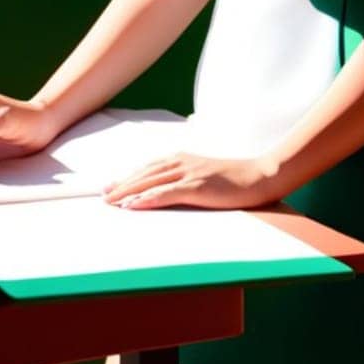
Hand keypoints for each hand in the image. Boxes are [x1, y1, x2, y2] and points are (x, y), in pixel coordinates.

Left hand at [102, 150, 282, 210]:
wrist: (260, 176)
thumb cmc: (235, 179)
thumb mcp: (206, 175)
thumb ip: (187, 179)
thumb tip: (170, 191)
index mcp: (183, 158)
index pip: (148, 167)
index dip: (128, 177)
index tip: (110, 187)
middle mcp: (182, 162)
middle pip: (145, 173)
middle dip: (122, 185)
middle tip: (103, 196)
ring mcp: (189, 173)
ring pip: (151, 182)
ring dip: (129, 192)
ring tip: (111, 202)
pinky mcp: (197, 186)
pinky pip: (167, 193)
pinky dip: (147, 198)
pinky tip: (134, 205)